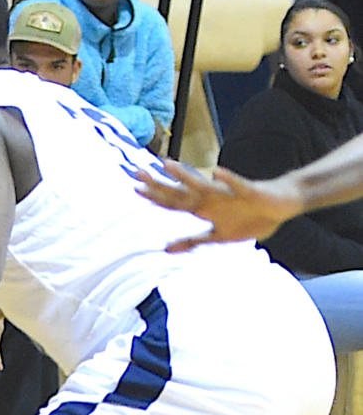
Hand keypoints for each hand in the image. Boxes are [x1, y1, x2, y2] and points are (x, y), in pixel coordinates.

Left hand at [132, 160, 300, 251]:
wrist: (280, 208)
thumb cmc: (248, 219)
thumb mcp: (217, 237)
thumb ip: (191, 241)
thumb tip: (165, 249)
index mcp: (203, 209)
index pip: (173, 202)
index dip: (155, 197)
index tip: (134, 189)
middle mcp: (211, 199)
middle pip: (180, 191)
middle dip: (158, 183)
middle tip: (136, 172)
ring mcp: (228, 194)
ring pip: (201, 185)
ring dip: (184, 176)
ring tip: (167, 165)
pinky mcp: (248, 191)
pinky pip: (236, 185)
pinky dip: (227, 180)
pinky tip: (216, 172)